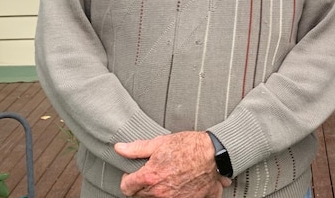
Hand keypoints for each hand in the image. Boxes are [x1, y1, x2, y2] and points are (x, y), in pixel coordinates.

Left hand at [116, 131, 232, 197]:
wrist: (214, 154)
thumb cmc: (189, 146)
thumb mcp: (160, 142)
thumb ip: (137, 148)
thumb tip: (120, 148)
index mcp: (150, 177)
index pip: (126, 187)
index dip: (128, 178)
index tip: (133, 174)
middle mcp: (160, 192)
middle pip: (139, 195)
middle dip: (142, 185)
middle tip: (152, 172)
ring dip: (157, 190)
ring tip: (167, 176)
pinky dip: (173, 194)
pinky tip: (179, 183)